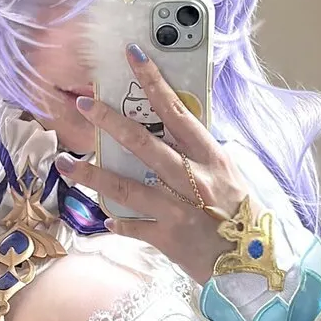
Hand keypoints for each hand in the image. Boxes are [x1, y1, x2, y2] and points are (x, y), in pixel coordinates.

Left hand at [54, 45, 254, 285]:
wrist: (256, 263)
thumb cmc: (245, 216)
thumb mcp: (231, 176)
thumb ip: (202, 156)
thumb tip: (178, 136)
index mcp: (210, 157)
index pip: (177, 111)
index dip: (154, 82)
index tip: (133, 57)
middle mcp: (191, 179)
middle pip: (143, 144)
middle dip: (110, 122)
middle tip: (84, 105)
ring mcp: (177, 210)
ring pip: (126, 187)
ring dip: (92, 174)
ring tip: (64, 163)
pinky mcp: (168, 238)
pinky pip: (135, 228)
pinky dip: (119, 223)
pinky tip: (103, 218)